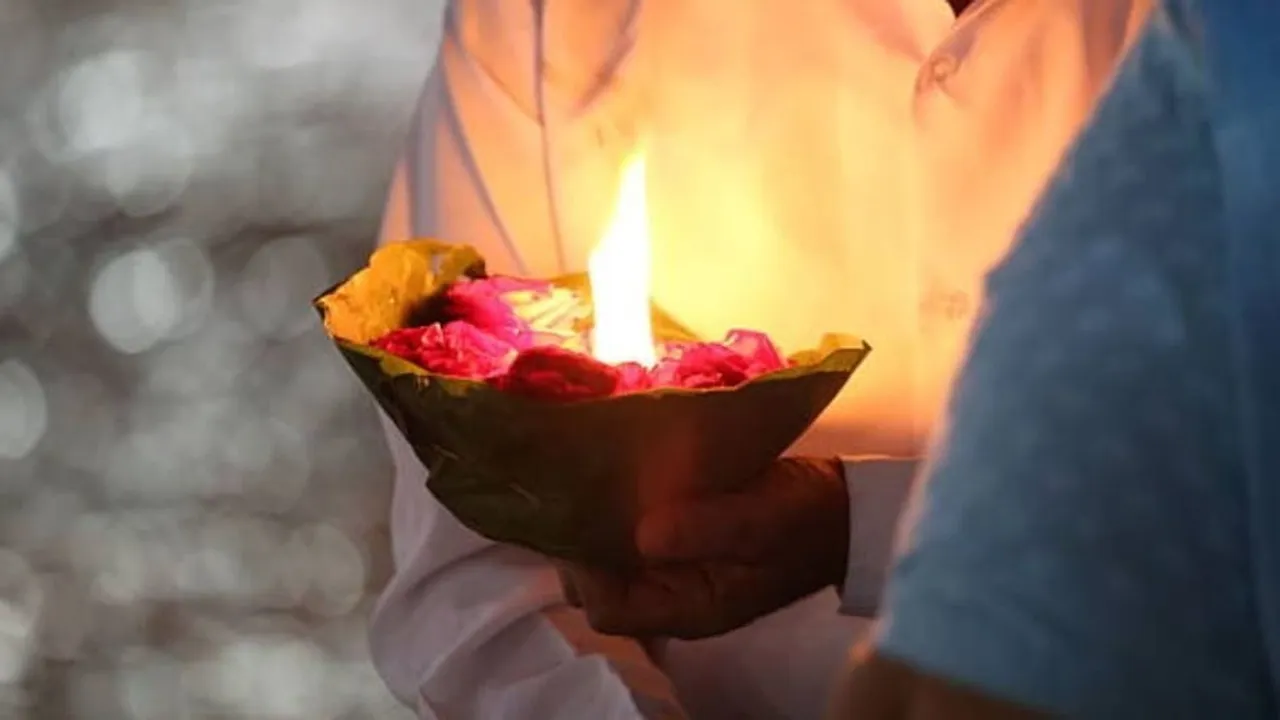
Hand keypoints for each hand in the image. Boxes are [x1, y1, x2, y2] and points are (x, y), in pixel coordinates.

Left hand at [558, 456, 848, 639]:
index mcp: (691, 606)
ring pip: (608, 560)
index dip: (584, 573)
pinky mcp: (680, 541)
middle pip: (598, 587)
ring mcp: (676, 570)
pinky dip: (614, 511)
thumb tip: (644, 533)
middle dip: (578, 547)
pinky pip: (629, 536)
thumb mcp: (766, 521)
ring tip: (583, 479)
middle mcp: (674, 596)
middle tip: (571, 493)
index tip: (579, 521)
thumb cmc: (807, 519)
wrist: (844, 507)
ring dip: (593, 525)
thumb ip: (709, 529)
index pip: (610, 611)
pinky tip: (609, 474)